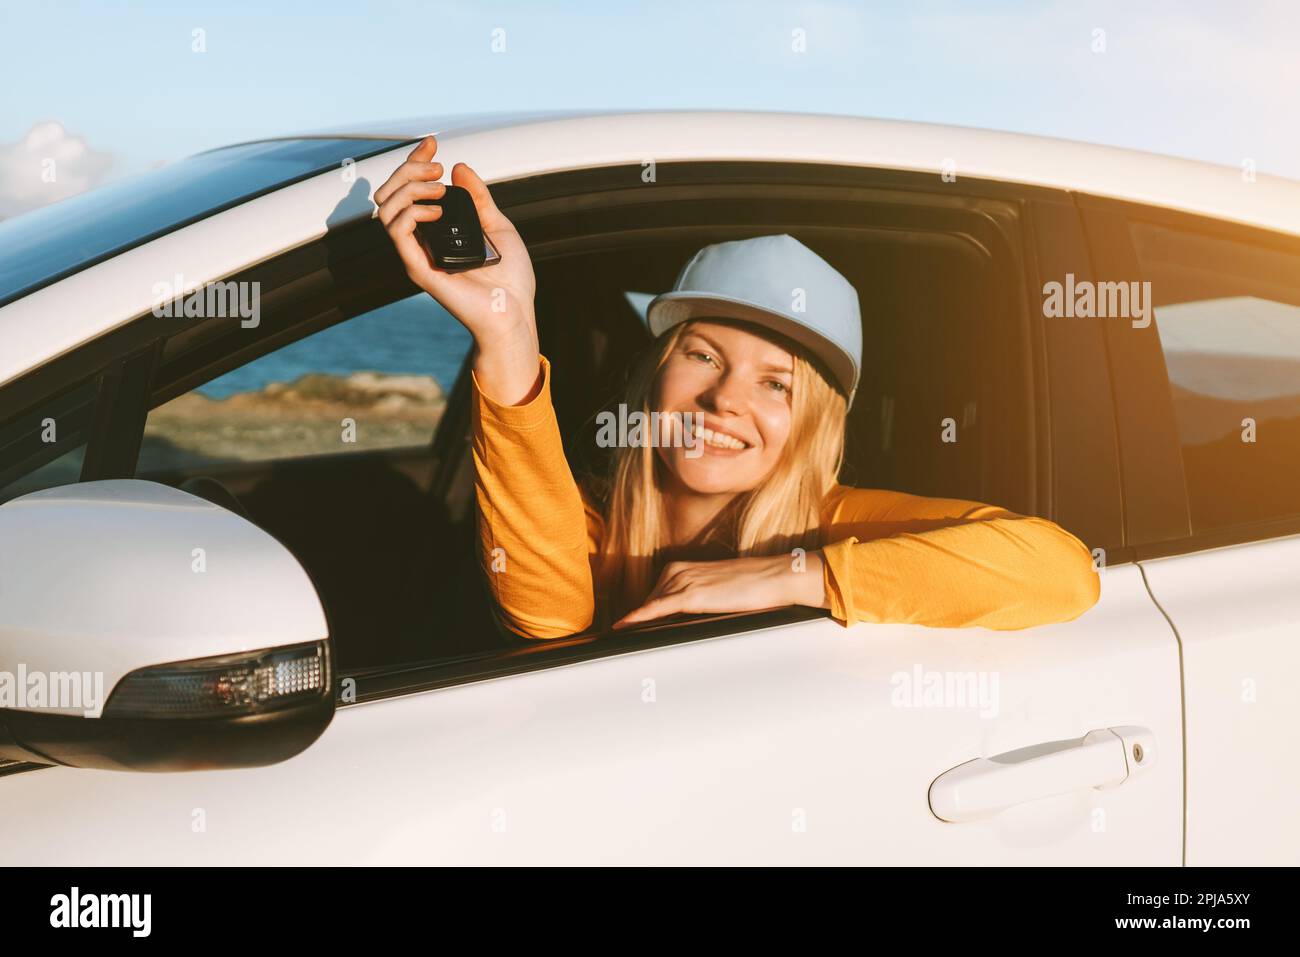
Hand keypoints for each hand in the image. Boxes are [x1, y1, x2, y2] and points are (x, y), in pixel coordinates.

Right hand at [375, 135, 539, 404]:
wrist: (514, 312)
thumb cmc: (510, 279)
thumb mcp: (498, 227)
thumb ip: (478, 199)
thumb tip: (459, 167)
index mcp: (437, 230)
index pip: (412, 189)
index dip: (416, 161)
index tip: (433, 143)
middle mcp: (422, 240)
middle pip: (392, 194)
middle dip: (408, 169)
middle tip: (436, 167)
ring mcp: (417, 254)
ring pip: (387, 208)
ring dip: (408, 187)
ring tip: (438, 187)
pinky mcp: (419, 268)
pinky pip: (398, 232)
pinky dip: (412, 211)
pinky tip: (438, 210)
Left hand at [611, 551, 828, 629]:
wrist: (773, 577)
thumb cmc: (752, 585)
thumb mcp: (716, 589)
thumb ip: (697, 599)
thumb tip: (683, 620)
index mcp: (681, 568)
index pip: (653, 596)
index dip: (641, 614)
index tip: (625, 628)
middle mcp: (677, 571)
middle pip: (648, 602)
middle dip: (640, 621)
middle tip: (626, 642)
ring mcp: (683, 581)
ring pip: (650, 606)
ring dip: (638, 624)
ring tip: (624, 640)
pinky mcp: (691, 594)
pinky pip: (657, 608)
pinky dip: (638, 617)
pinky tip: (624, 626)